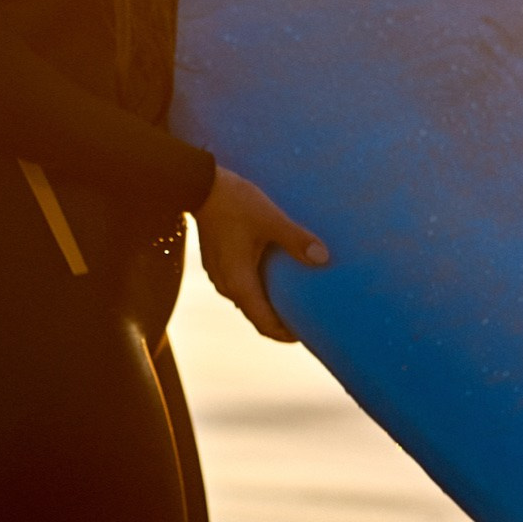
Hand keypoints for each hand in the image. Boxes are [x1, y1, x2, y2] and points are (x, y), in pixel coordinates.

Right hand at [193, 167, 328, 343]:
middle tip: (305, 318)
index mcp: (239, 283)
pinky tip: (271, 274)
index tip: (307, 335)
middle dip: (279, 322)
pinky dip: (257, 289)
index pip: (264, 324)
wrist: (199, 185)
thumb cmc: (234, 202)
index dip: (285, 336)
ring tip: (290, 297)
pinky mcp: (216, 261)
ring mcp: (218, 274)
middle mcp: (226, 285)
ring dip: (267, 304)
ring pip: (246, 300)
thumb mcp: (270, 219)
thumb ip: (296, 239)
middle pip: (256, 316)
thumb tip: (323, 258)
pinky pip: (239, 285)